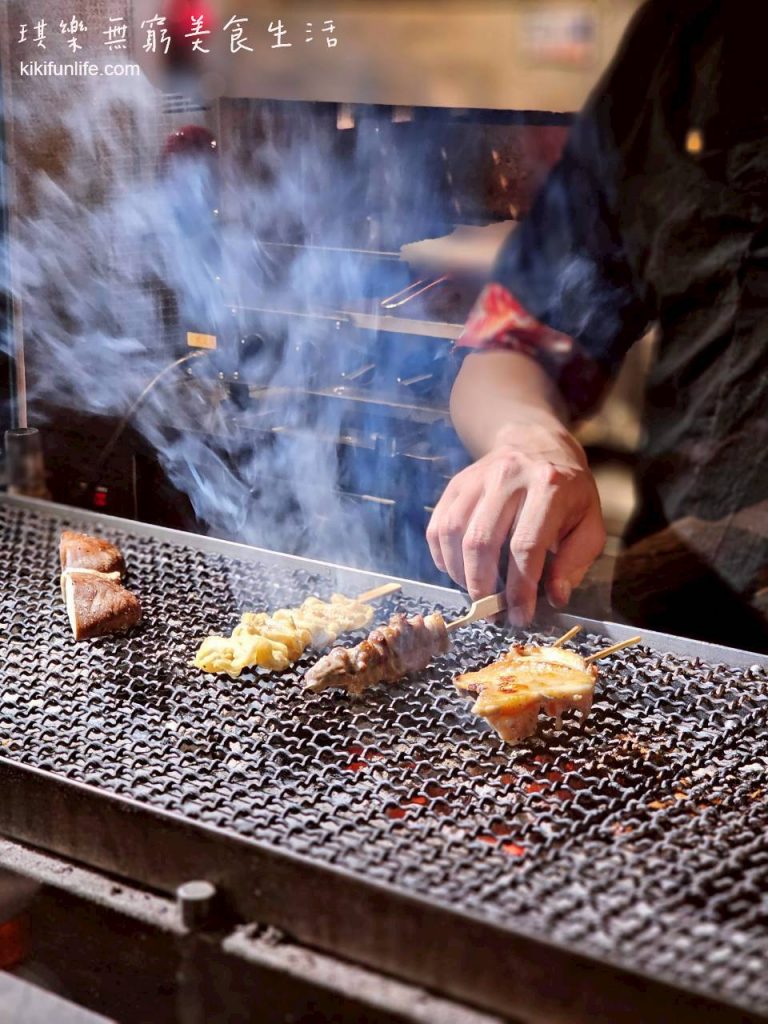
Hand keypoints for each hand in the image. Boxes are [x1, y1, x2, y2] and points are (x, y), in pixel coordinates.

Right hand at [427, 424, 605, 624]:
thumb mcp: (589, 523)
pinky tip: (459, 571)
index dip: (519, 589)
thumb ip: (575, 562)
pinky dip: (443, 557)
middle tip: (492, 613)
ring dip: (460, 574)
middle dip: (483, 587)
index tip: (520, 616)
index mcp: (549, 487)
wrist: (537, 445)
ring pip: (454, 535)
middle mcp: (509, 478)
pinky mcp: (456, 484)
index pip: (526, 546)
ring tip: (476, 593)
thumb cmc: (568, 493)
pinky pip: (438, 527)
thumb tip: (554, 597)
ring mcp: (477, 478)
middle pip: (482, 542)